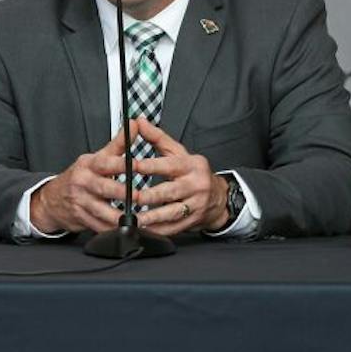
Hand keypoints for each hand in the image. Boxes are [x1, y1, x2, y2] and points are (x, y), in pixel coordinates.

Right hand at [29, 129, 131, 233]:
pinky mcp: (81, 218)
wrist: (52, 199)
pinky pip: (99, 225)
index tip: (138, 165)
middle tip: (141, 196)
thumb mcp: (96, 157)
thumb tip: (136, 124)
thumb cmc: (81, 176)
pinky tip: (126, 229)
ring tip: (137, 218)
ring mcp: (80, 201)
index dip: (122, 164)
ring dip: (120, 216)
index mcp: (89, 165)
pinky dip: (113, 229)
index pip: (106, 163)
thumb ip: (119, 144)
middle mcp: (83, 182)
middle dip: (123, 193)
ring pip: (102, 211)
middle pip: (105, 188)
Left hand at [129, 119, 228, 234]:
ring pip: (171, 212)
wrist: (219, 197)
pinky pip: (173, 228)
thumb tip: (139, 121)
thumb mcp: (179, 152)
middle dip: (149, 195)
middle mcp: (195, 185)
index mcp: (191, 166)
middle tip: (131, 197)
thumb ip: (157, 137)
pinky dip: (157, 230)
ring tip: (134, 218)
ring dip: (152, 217)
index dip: (150, 166)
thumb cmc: (192, 172)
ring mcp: (195, 205)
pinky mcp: (192, 221)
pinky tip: (144, 230)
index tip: (133, 166)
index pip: (169, 165)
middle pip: (170, 191)